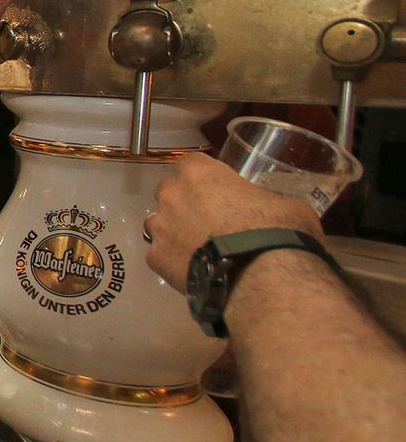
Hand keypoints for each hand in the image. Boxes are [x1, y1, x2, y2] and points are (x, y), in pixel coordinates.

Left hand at [147, 153, 322, 290]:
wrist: (262, 278)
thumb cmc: (278, 232)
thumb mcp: (284, 205)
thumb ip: (264, 199)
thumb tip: (270, 208)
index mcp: (201, 175)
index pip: (190, 162)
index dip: (201, 175)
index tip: (214, 188)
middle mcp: (173, 196)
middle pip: (169, 191)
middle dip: (183, 202)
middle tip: (208, 220)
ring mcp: (161, 228)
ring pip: (159, 223)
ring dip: (174, 231)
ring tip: (198, 248)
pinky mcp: (156, 259)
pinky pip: (160, 255)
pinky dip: (174, 261)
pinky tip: (194, 271)